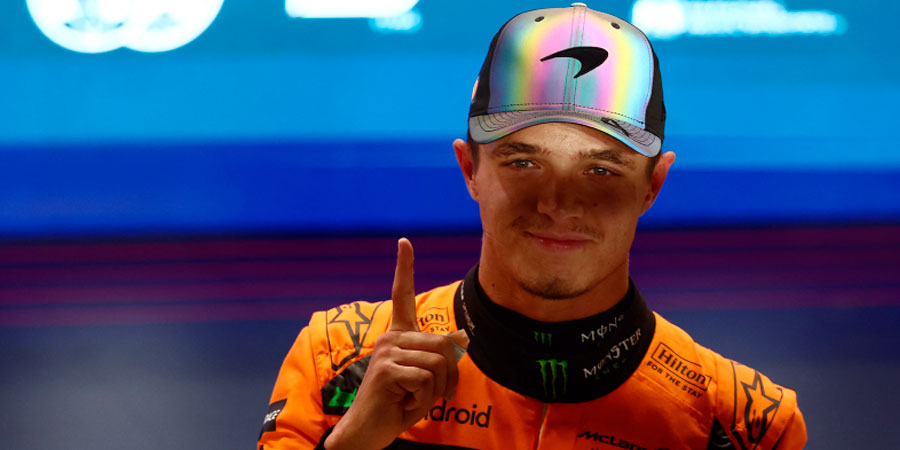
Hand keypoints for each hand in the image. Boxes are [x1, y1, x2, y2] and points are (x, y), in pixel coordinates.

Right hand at [325, 238, 468, 449]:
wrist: (369, 431)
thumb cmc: (398, 405)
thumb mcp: (427, 380)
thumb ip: (441, 358)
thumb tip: (464, 338)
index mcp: (398, 336)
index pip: (401, 295)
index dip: (404, 267)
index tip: (404, 241)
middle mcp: (390, 338)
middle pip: (444, 344)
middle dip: (449, 376)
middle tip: (431, 394)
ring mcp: (387, 352)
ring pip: (439, 363)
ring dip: (436, 391)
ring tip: (414, 399)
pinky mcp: (387, 369)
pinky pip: (427, 380)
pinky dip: (424, 400)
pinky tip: (404, 404)